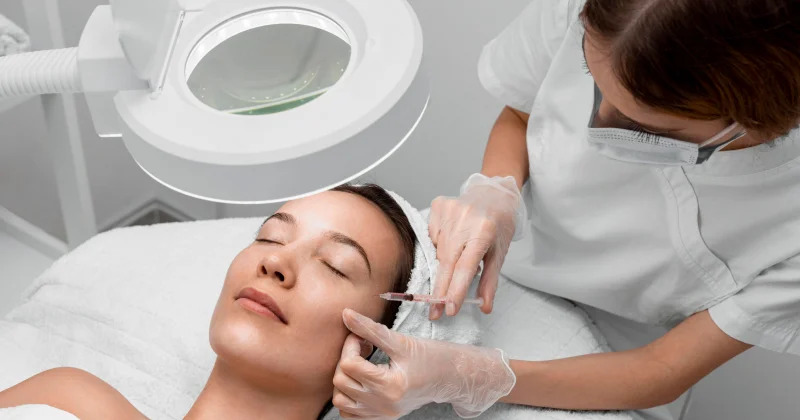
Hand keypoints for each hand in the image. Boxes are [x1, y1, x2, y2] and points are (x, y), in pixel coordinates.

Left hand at [332, 309, 515, 418]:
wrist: (449, 378)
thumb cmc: (430, 357)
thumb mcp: (401, 341)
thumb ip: (370, 329)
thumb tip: (346, 314)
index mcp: (391, 385)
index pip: (349, 364)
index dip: (350, 344)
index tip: (362, 336)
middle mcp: (384, 404)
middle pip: (341, 381)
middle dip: (346, 359)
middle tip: (362, 347)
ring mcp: (382, 415)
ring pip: (340, 400)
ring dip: (345, 379)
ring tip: (361, 365)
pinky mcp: (381, 418)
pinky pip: (349, 414)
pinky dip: (349, 398)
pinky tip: (362, 382)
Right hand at [428, 173, 525, 318]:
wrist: (493, 193)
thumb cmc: (499, 225)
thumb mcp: (500, 253)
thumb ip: (490, 281)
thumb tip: (484, 306)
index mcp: (484, 232)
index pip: (465, 267)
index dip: (456, 290)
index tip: (449, 310)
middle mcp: (464, 219)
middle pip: (447, 263)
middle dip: (440, 290)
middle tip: (435, 313)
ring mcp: (449, 211)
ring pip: (438, 252)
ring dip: (444, 266)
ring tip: (456, 261)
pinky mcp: (437, 205)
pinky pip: (432, 237)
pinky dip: (440, 246)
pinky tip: (452, 240)